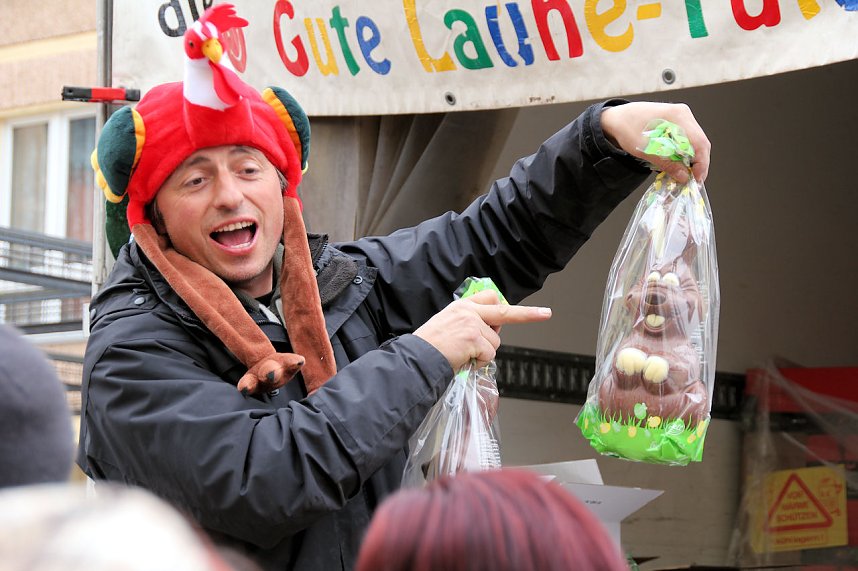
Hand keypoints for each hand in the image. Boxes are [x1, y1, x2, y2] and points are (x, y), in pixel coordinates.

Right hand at [414, 290, 551, 369]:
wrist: (417, 357)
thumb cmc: (429, 346)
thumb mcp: (446, 325)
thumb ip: (468, 323)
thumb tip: (490, 333)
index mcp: (461, 306)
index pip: (489, 297)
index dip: (503, 305)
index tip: (522, 306)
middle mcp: (468, 311)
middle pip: (504, 311)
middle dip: (528, 314)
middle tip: (545, 313)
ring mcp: (472, 323)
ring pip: (495, 342)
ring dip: (484, 353)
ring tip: (464, 355)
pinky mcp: (474, 337)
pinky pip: (489, 354)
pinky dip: (479, 361)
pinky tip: (464, 360)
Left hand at [601, 101, 710, 183]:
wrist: (617, 118)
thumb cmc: (626, 128)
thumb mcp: (645, 149)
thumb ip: (666, 163)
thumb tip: (683, 176)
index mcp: (677, 116)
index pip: (700, 142)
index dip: (701, 163)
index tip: (697, 179)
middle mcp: (683, 114)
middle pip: (700, 142)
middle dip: (698, 163)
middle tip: (692, 180)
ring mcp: (681, 117)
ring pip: (695, 142)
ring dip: (692, 159)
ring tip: (685, 174)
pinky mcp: (677, 122)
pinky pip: (687, 140)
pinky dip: (685, 153)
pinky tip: (678, 163)